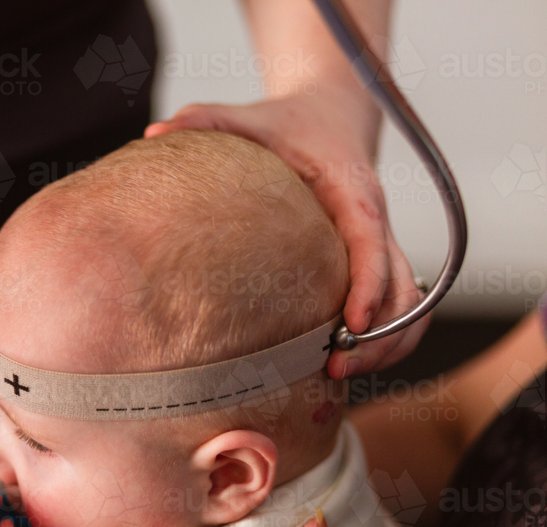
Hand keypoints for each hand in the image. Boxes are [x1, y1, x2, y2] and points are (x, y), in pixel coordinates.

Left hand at [146, 91, 427, 378]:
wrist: (333, 113)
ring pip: (410, 301)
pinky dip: (388, 337)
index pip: (372, 241)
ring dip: (388, 343)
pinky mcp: (378, 257)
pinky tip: (348, 360)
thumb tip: (153, 131)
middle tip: (334, 369)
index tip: (352, 325)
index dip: (368, 286)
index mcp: (350, 189)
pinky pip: (400, 303)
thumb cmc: (288, 121)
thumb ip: (205, 121)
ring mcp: (382, 240)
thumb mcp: (246, 116)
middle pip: (401, 286)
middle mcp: (375, 218)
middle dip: (380, 335)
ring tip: (338, 375)